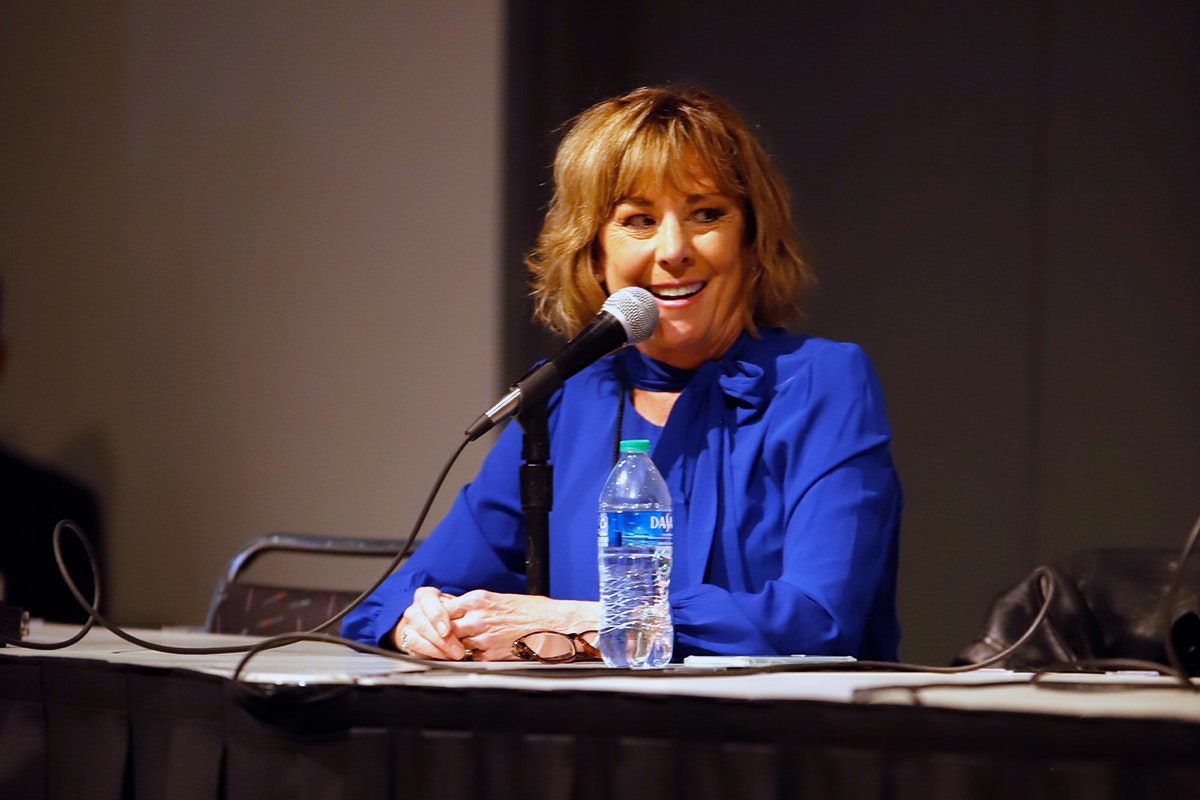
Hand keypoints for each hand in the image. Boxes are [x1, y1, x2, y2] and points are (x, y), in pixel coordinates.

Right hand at [392, 586, 468, 659]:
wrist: (439, 622)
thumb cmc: (452, 612)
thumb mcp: (457, 606)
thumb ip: (458, 612)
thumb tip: (466, 624)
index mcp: (425, 595)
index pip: (427, 601)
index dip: (436, 616)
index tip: (447, 631)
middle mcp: (414, 610)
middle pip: (422, 624)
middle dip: (441, 640)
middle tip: (458, 651)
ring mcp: (409, 627)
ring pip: (415, 640)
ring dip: (436, 650)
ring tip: (453, 655)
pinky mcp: (408, 642)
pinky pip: (415, 652)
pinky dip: (431, 656)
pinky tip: (445, 657)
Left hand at [441, 590, 598, 660]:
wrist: (551, 624)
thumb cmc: (530, 610)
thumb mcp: (496, 598)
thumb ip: (473, 605)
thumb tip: (455, 610)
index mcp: (477, 599)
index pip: (442, 609)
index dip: (438, 617)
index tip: (439, 621)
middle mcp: (477, 617)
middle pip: (444, 629)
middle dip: (444, 634)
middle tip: (447, 636)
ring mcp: (482, 637)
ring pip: (455, 645)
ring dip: (458, 646)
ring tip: (468, 643)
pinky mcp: (490, 655)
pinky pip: (472, 657)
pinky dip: (475, 656)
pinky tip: (486, 650)